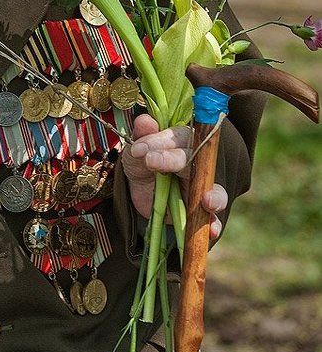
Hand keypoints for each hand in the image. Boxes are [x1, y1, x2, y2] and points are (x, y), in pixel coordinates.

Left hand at [121, 114, 227, 239]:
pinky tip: (211, 231)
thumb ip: (142, 136)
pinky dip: (214, 225)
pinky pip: (212, 219)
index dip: (160, 141)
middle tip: (152, 162)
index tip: (139, 149)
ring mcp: (200, 188)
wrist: (139, 189)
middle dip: (175, 161)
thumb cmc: (142, 162)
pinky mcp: (199, 212)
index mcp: (183, 141)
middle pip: (196, 160)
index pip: (179, 136)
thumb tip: (145, 120)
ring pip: (214, 189)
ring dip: (214, 195)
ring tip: (206, 201)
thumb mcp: (136, 149)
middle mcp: (196, 163)